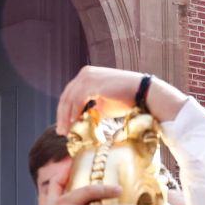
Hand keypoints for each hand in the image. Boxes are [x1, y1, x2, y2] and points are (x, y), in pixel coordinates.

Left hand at [55, 66, 186, 129]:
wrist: (143, 93)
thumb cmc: (126, 99)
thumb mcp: (103, 106)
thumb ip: (91, 110)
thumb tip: (81, 122)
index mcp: (87, 76)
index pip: (70, 94)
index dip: (65, 111)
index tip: (64, 126)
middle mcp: (85, 73)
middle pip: (66, 96)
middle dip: (62, 115)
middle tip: (61, 131)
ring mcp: (88, 76)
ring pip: (69, 98)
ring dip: (66, 116)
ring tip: (67, 131)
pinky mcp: (93, 83)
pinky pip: (77, 100)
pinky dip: (74, 112)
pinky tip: (75, 123)